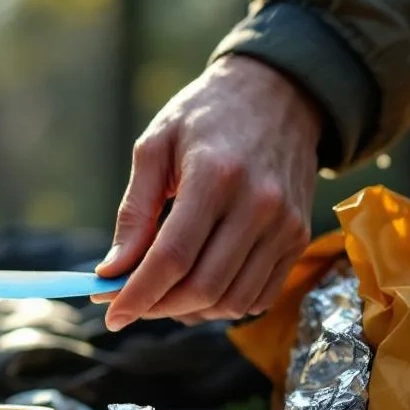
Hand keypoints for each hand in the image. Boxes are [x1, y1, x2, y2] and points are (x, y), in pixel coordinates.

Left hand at [93, 55, 320, 330]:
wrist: (279, 93)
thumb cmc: (206, 116)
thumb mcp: (155, 147)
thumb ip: (134, 212)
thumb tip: (112, 270)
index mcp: (215, 176)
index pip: (172, 257)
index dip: (138, 295)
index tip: (111, 315)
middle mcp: (259, 204)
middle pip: (203, 286)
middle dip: (157, 307)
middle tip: (130, 304)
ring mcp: (285, 224)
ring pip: (231, 300)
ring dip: (188, 311)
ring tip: (160, 295)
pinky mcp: (299, 237)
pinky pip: (259, 296)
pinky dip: (223, 305)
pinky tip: (198, 288)